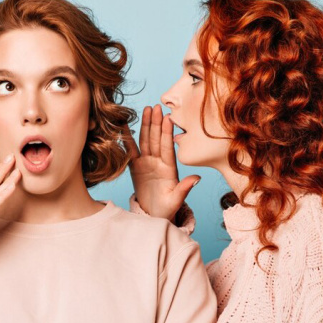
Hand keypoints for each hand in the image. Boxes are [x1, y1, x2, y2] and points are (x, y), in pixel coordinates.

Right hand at [124, 105, 199, 220]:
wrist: (154, 215)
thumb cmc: (166, 209)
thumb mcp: (176, 200)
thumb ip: (184, 189)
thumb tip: (197, 179)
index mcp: (169, 168)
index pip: (167, 147)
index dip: (167, 133)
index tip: (168, 118)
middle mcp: (158, 162)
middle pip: (156, 139)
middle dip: (156, 123)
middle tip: (156, 107)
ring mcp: (147, 163)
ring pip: (146, 141)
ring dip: (146, 125)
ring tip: (146, 109)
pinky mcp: (135, 167)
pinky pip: (131, 150)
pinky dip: (128, 138)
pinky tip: (125, 126)